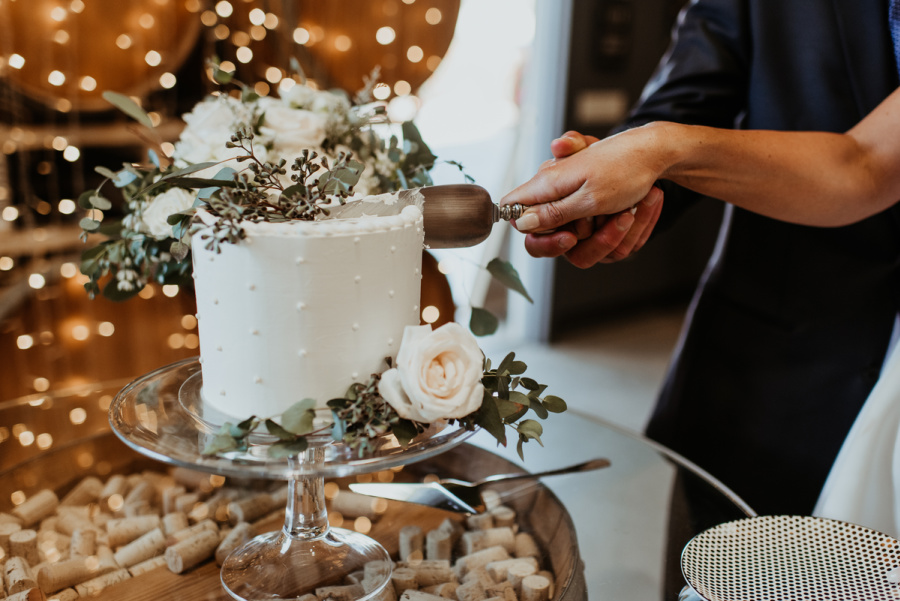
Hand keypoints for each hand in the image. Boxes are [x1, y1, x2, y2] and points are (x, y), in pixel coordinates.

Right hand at [511, 130, 663, 267]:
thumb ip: (553, 212)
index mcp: (547, 185)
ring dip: (609, 232)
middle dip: (579, 239)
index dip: (533, 232)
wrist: (654, 153)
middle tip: (606, 222)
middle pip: (545, 232)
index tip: (567, 237)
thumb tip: (522, 222)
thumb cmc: (625, 168)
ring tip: (629, 212)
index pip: (514, 210)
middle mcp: (555, 192)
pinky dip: (618, 226)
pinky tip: (635, 211)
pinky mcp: (588, 205)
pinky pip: (597, 232)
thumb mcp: (589, 197)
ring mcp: (571, 199)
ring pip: (577, 237)